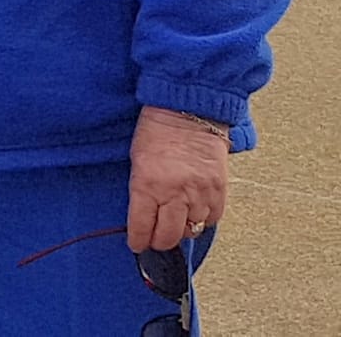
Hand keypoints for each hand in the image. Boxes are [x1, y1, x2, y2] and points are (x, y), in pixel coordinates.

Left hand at [128, 106, 228, 251]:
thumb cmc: (156, 132)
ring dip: (182, 230)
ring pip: (191, 230)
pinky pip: (212, 218)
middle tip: (154, 239)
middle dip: (159, 241)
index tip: (136, 244)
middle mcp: (174, 193)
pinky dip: (202, 220)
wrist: (188, 112)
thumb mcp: (137, 160)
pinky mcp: (219, 190)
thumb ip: (141, 190)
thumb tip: (143, 216)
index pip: (141, 226)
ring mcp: (199, 193)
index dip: (138, 240)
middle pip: (168, 236)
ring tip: (174, 223)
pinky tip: (194, 212)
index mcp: (147, 184)